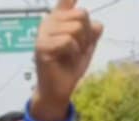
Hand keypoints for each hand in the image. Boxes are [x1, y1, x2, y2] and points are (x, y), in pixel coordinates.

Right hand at [31, 0, 103, 120]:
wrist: (60, 89)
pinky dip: (72, 52)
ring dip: (80, 45)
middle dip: (86, 34)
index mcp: (59, 18)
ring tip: (71, 55)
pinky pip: (67, 40)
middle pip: (81, 14)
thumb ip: (92, 30)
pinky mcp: (41, 45)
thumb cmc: (70, 66)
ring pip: (75, 27)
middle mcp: (49, 21)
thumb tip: (96, 23)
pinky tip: (65, 59)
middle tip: (78, 49)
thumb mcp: (87, 45)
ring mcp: (43, 32)